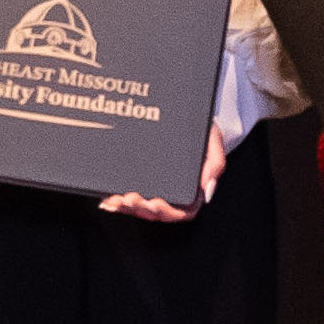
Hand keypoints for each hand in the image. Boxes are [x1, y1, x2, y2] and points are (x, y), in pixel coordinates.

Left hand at [101, 119, 241, 223]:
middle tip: (129, 199)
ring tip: (115, 200)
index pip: (182, 212)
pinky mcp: (139, 179)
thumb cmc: (201, 127)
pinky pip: (127, 196)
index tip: (155, 202)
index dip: (167, 212)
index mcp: (192, 189)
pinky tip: (107, 199)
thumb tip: (207, 189)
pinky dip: (116, 201)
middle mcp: (173, 191)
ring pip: (140, 208)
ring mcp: (155, 186)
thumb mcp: (213, 139)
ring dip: (126, 208)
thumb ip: (216, 163)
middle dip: (141, 210)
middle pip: (157, 212)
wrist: (185, 110)